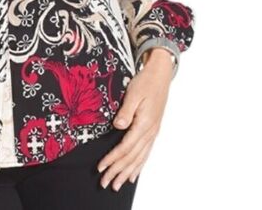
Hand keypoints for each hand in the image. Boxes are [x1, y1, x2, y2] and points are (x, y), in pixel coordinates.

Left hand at [96, 48, 173, 190]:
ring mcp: (153, 133)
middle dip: (118, 171)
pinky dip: (139, 166)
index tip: (101, 167)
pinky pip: (146, 154)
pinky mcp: (152, 131)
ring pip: (140, 159)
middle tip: (106, 183)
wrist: (160, 76)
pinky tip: (134, 175)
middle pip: (132, 157)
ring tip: (118, 184)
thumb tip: (118, 126)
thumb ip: (126, 111)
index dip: (113, 159)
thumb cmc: (145, 82)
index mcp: (144, 124)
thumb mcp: (133, 93)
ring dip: (128, 173)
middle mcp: (150, 132)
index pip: (126, 147)